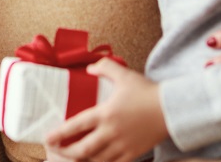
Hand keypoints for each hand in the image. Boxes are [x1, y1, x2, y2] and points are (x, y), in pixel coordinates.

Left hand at [46, 59, 166, 161]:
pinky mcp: (134, 153)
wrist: (172, 109)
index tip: (47, 137)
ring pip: (97, 160)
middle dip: (66, 152)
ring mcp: (122, 145)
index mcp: (105, 113)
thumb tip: (89, 68)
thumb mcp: (124, 74)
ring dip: (82, 160)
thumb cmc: (147, 91)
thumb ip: (104, 68)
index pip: (76, 126)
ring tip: (72, 157)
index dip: (59, 134)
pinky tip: (95, 161)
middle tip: (56, 150)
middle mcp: (111, 132)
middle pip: (83, 149)